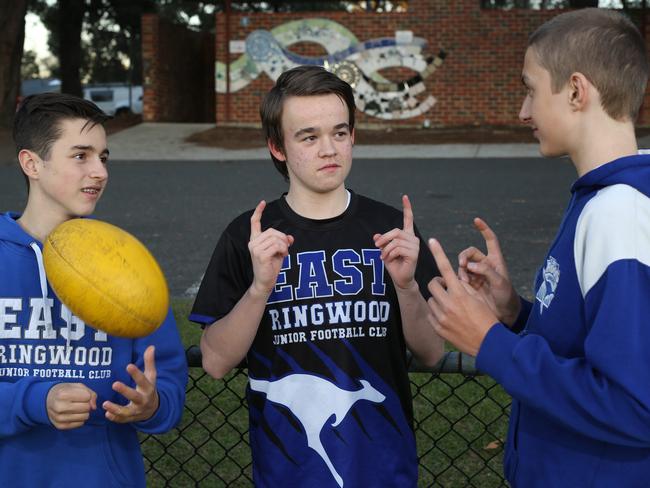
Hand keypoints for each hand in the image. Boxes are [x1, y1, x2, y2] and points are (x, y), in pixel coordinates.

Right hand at [47, 382, 96, 429]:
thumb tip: (94, 407)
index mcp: (63, 394)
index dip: (86, 395)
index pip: (87, 397)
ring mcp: (59, 418)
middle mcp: (60, 407)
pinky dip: (80, 419)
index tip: (80, 395)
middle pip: (86, 408)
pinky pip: (80, 424)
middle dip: (86, 404)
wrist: (47, 400)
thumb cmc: (65, 391)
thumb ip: (90, 393)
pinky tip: (73, 414)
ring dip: (84, 412)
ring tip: (77, 408)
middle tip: (79, 402)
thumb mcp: (77, 386)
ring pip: (85, 417)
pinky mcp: (60, 426)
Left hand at [103, 345, 158, 422]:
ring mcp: (136, 411)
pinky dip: (115, 418)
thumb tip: (151, 346)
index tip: (128, 366)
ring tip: (105, 403)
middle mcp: (143, 400)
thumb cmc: (149, 388)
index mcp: (148, 389)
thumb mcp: (151, 376)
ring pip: (127, 411)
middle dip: (125, 391)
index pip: (143, 380)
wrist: (153, 409)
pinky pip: (122, 420)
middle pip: (135, 396)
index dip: (136, 374)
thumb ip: (149, 362)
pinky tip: (107, 414)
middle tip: (114, 384)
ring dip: (116, 408)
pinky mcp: (130, 418)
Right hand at [248, 200, 293, 297]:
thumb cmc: (271, 267)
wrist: (265, 282)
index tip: (262, 202)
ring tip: (283, 253)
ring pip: (276, 239)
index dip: (258, 212)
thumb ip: (283, 243)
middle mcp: (253, 243)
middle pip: (272, 231)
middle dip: (283, 238)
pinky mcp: (260, 255)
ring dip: (284, 246)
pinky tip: (283, 256)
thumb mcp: (279, 252)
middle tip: (286, 248)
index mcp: (255, 240)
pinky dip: (283, 250)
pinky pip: (276, 246)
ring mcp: (255, 249)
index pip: (255, 223)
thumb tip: (290, 238)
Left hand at [373, 195, 419, 289]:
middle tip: (377, 246)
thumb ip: (382, 242)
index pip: (408, 219)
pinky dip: (389, 254)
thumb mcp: (385, 251)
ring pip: (395, 241)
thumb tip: (376, 235)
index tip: (405, 196)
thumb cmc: (394, 264)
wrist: (400, 278)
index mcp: (407, 236)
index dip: (407, 208)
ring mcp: (415, 246)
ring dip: (386, 249)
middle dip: (384, 238)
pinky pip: (398, 249)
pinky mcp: (414, 254)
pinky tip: (389, 259)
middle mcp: (413, 239)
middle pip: (396, 231)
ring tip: (383, 257)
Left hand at [427, 238, 497, 356]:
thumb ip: (464, 287)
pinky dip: (437, 313)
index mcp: (460, 293)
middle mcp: (448, 303)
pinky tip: (448, 318)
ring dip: (438, 299)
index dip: (438, 252)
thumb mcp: (478, 298)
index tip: (431, 240)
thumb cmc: (486, 318)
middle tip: (447, 288)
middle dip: (438, 284)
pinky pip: (430, 314)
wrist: (488, 343)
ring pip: (431, 299)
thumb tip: (452, 280)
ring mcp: (441, 317)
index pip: (446, 268)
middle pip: (433, 284)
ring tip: (450, 307)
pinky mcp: (438, 328)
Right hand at [458, 218, 519, 325]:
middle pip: (470, 253)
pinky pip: (460, 276)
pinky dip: (458, 279)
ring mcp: (476, 275)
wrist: (504, 314)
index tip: (476, 220)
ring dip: (461, 270)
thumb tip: (470, 266)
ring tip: (464, 280)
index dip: (484, 229)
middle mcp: (485, 265)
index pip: (490, 240)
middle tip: (462, 266)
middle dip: (464, 257)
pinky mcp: (470, 284)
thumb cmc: (507, 297)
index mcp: (495, 261)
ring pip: (463, 265)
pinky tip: (461, 285)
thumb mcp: (500, 283)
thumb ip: (486, 271)